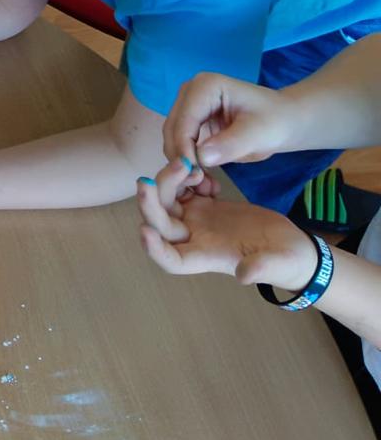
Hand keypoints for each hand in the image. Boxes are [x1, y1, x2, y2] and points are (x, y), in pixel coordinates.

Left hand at [137, 158, 317, 290]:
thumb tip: (244, 276)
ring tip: (188, 164)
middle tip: (147, 180)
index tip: (145, 231)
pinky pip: (184, 189)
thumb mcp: (278, 265)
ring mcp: (198, 221)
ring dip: (168, 182)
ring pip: (167, 202)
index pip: (171, 260)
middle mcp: (195, 239)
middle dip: (149, 203)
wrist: (294, 247)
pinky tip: (203, 170)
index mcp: (206, 257)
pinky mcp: (207, 205)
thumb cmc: (287, 262)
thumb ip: (261, 269)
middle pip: (160, 224)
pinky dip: (186, 177)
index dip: (154, 249)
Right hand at [164, 72, 297, 172]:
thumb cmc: (276, 122)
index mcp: (205, 86)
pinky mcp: (191, 121)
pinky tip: (201, 176)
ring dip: (181, 161)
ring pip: (172, 138)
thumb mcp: (259, 134)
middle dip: (180, 156)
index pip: (184, 120)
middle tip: (196, 183)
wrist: (285, 121)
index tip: (193, 175)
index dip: (184, 148)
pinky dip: (187, 161)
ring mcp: (188, 105)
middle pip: (173, 128)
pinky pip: (180, 143)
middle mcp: (190, 92)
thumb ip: (231, 144)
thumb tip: (201, 158)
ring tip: (201, 182)